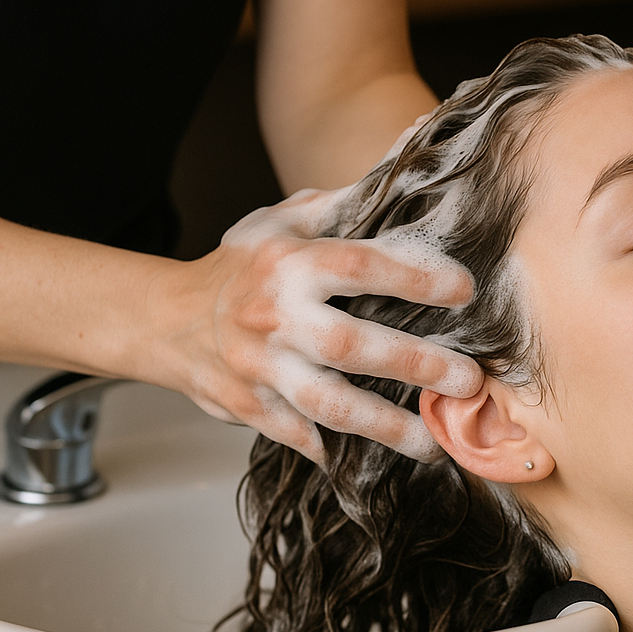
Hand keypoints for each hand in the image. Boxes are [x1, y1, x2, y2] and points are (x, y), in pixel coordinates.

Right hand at [157, 188, 483, 463]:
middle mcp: (274, 317)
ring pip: (328, 404)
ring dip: (385, 427)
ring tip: (432, 442)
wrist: (166, 319)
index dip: (413, 277)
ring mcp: (260, 368)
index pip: (358, 266)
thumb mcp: (279, 221)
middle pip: (350, 344)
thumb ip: (340, 206)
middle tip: (467, 379)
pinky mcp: (251, 408)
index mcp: (287, 264)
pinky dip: (335, 450)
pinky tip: (373, 462)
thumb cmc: (239, 268)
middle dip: (414, 364)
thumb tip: (403, 170)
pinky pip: (299, 436)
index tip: (462, 290)